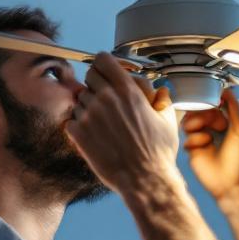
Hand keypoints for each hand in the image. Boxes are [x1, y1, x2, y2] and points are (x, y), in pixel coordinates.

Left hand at [67, 53, 179, 196]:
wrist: (144, 180)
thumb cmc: (158, 153)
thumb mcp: (168, 121)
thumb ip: (163, 101)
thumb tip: (162, 92)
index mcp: (128, 91)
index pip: (104, 59)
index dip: (104, 65)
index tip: (106, 72)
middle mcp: (107, 98)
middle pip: (89, 76)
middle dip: (96, 84)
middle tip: (104, 98)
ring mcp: (90, 115)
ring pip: (79, 98)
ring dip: (88, 106)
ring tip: (103, 123)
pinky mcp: (79, 133)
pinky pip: (71, 120)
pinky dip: (79, 126)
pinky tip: (93, 136)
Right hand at [182, 88, 238, 200]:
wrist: (229, 183)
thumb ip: (236, 109)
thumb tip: (228, 90)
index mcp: (225, 122)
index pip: (212, 104)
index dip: (209, 104)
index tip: (211, 104)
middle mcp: (212, 129)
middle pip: (197, 111)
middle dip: (201, 116)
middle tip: (210, 124)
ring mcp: (201, 139)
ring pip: (188, 123)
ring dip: (195, 126)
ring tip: (205, 137)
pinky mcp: (192, 150)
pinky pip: (186, 138)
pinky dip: (194, 141)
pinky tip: (202, 149)